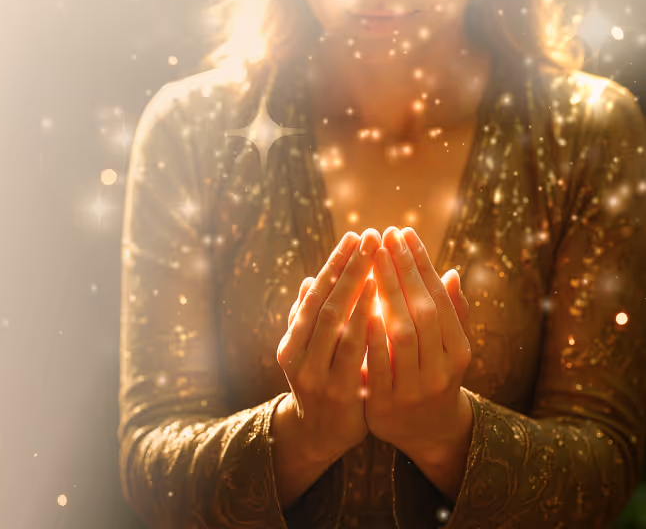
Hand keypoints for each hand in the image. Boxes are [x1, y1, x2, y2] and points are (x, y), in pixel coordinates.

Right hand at [275, 228, 381, 464]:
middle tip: (370, 238)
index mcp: (290, 345)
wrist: (321, 435)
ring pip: (339, 328)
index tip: (353, 237)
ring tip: (378, 263)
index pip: (314, 295)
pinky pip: (357, 355)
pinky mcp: (342, 394)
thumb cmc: (319, 381)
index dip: (334, 265)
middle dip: (350, 269)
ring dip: (360, 293)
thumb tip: (310, 281)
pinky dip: (368, 329)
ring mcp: (320, 377)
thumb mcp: (307, 351)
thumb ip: (309, 319)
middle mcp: (299, 359)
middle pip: (326, 305)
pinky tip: (383, 307)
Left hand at [363, 226, 472, 463]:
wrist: (425, 432)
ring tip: (372, 260)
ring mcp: (416, 386)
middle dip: (402, 270)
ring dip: (388, 295)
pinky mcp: (388, 402)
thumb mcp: (446, 348)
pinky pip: (379, 365)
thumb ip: (449, 314)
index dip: (421, 263)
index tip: (403, 232)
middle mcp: (442, 367)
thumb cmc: (432, 375)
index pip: (438, 297)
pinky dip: (372, 338)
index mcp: (458, 349)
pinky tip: (361, 310)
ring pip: (404, 335)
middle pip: (422, 310)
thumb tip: (452, 272)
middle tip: (383, 236)